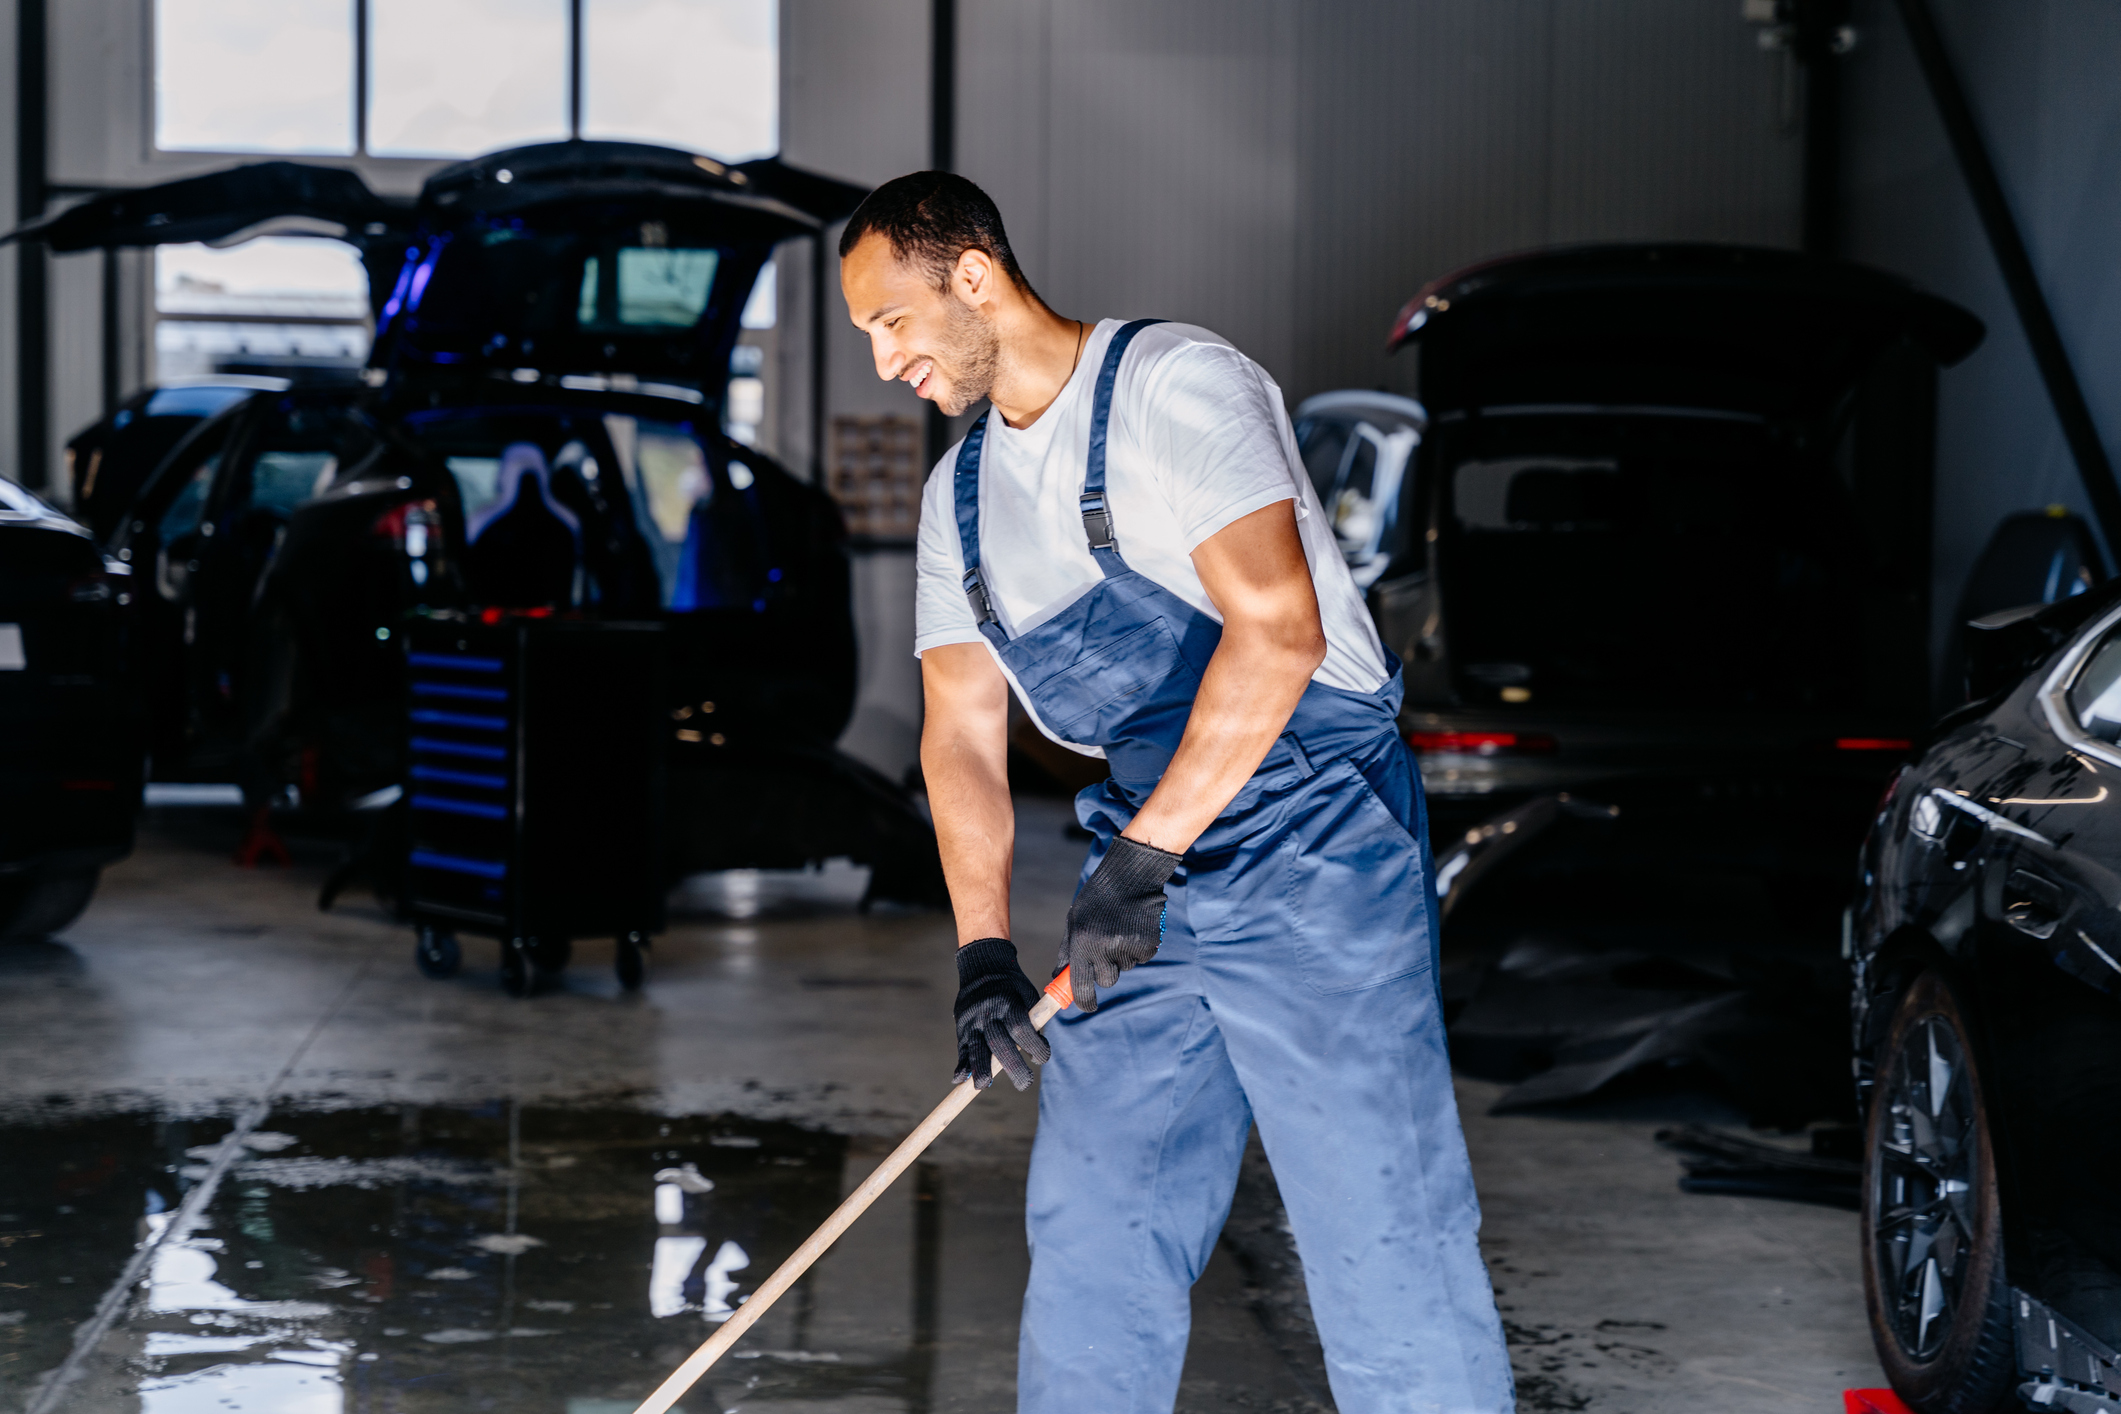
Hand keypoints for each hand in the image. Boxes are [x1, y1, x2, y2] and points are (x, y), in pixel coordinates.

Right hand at [953, 938, 1050, 1090]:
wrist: (983, 966)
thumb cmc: (1013, 987)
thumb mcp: (1027, 994)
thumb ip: (1032, 1021)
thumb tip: (1034, 1052)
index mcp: (1009, 1002)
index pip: (1021, 1028)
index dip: (1034, 1046)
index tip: (1041, 1058)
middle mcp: (988, 1011)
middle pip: (999, 1043)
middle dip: (1012, 1066)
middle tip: (1024, 1084)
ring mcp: (972, 1020)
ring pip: (975, 1047)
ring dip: (979, 1068)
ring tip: (983, 1086)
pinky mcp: (961, 1026)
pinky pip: (960, 1047)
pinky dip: (960, 1064)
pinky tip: (959, 1080)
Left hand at [1058, 835, 1182, 1011]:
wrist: (1131, 876)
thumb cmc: (1097, 899)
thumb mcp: (1074, 921)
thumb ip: (1067, 951)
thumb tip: (1059, 977)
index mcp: (1082, 944)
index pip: (1081, 986)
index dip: (1084, 1001)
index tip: (1087, 1005)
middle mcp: (1105, 949)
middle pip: (1106, 980)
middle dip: (1105, 971)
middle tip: (1105, 948)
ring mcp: (1128, 948)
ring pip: (1124, 967)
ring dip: (1121, 955)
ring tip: (1120, 928)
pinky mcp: (1149, 945)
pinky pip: (1141, 957)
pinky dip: (1138, 948)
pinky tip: (1134, 926)